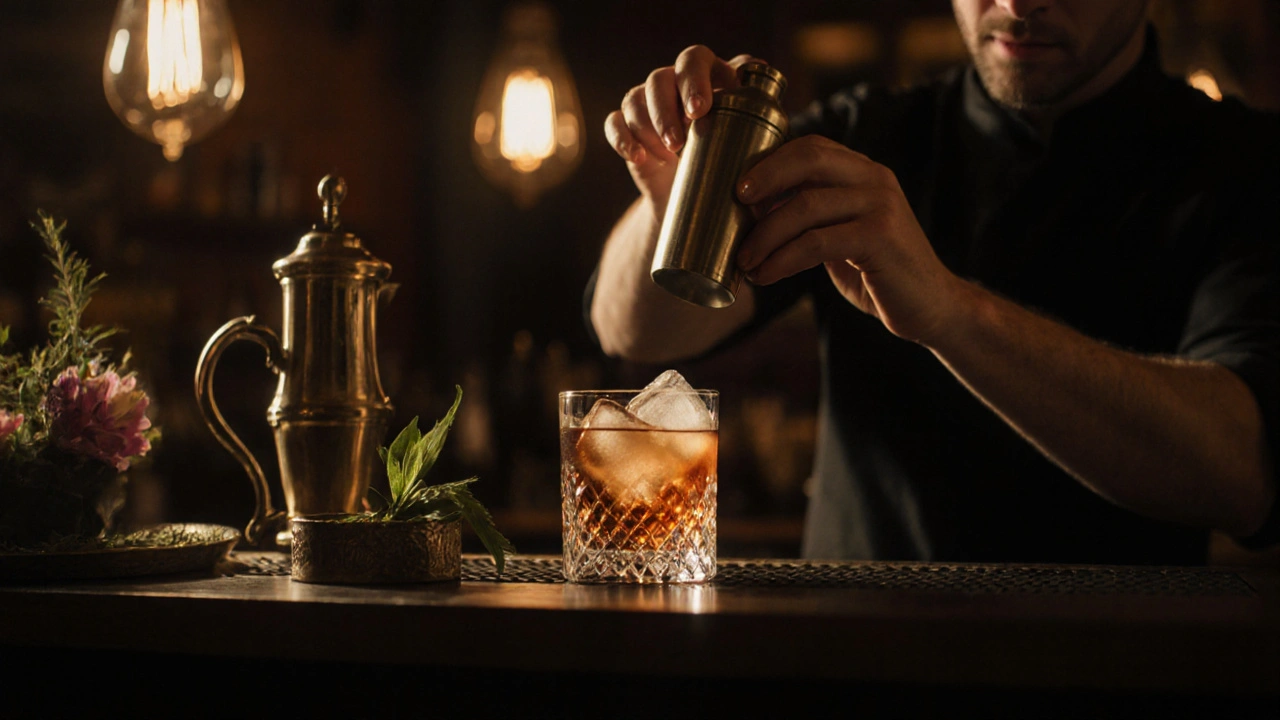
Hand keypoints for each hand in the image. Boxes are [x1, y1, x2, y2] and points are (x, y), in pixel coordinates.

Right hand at [604, 46, 756, 210]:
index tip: (699, 111)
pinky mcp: (627, 127)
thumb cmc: (732, 160)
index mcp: (707, 76)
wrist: (699, 194)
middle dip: (666, 110)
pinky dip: (623, 139)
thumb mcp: (752, 141)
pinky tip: (638, 157)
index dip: (694, 81)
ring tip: (668, 155)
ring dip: (648, 127)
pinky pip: (614, 123)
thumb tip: (767, 105)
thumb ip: (760, 123)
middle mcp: (674, 83)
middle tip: (679, 141)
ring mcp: (648, 104)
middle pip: (659, 78)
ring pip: (635, 99)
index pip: (695, 60)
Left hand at [735, 135, 967, 344]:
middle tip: (734, 205)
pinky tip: (765, 275)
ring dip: (765, 235)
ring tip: (744, 260)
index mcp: (863, 173)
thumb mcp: (841, 234)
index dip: (770, 161)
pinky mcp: (880, 236)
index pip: (810, 147)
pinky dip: (782, 259)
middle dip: (764, 178)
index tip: (737, 187)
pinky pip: (816, 242)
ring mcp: (880, 205)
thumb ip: (810, 217)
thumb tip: (752, 213)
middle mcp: (874, 179)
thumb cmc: (877, 272)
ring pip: (805, 206)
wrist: (930, 307)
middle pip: (809, 159)